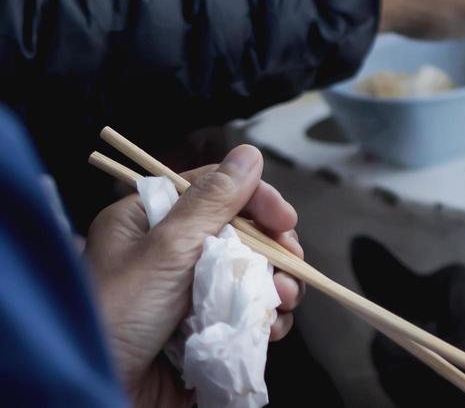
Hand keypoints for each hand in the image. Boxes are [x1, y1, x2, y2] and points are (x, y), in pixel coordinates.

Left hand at [84, 145, 302, 407]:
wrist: (100, 395)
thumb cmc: (116, 318)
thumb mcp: (164, 251)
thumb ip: (210, 202)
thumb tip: (249, 154)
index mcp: (147, 223)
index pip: (214, 191)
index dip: (256, 200)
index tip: (285, 220)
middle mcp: (169, 254)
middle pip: (241, 232)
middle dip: (273, 248)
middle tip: (290, 264)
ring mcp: (189, 294)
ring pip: (252, 273)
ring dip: (277, 285)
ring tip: (282, 302)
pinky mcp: (206, 329)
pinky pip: (249, 311)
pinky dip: (268, 317)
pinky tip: (272, 327)